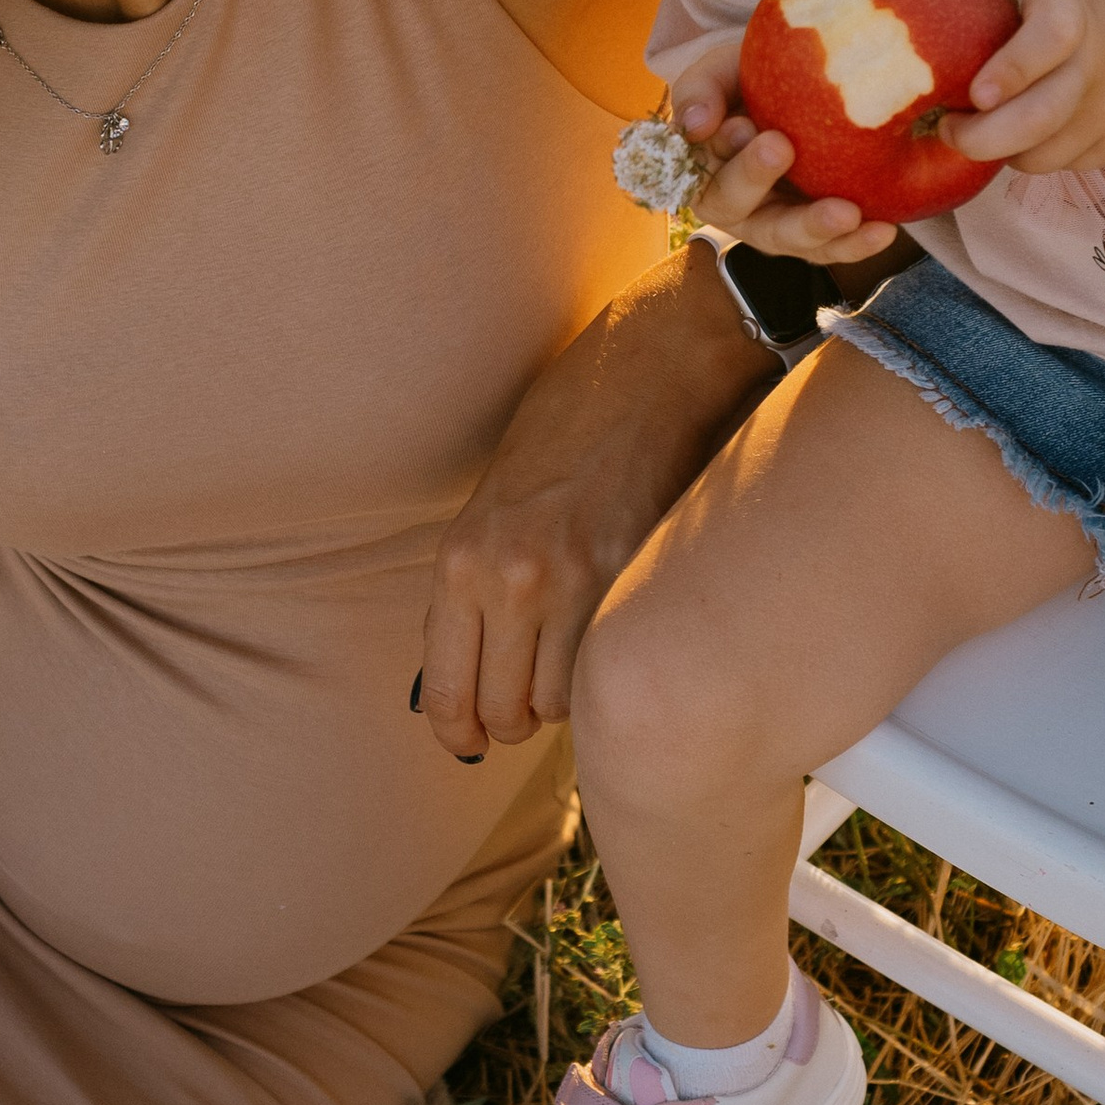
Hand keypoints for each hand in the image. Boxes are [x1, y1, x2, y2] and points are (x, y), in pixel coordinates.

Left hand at [416, 248, 773, 758]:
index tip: (471, 742)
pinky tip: (621, 639)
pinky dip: (613, 672)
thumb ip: (483, 585)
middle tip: (534, 704)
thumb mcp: (499, 502)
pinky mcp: (636, 581)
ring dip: (571, 699)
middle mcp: (509, 579)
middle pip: (506, 714)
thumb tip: (484, 678)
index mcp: (462, 558)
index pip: (446, 694)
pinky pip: (612, 669)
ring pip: (565, 707)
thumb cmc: (577, 421)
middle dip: (517, 721)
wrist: (658, 362)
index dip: (459, 733)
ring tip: (582, 658)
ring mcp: (574, 584)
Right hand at [670, 60, 904, 271]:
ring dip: (814, 228)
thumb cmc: (751, 82)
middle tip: (780, 147)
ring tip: (846, 214)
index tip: (743, 125)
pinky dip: (856, 244)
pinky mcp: (815, 236)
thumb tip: (695, 124)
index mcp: (701, 168)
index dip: (717, 151)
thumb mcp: (720, 71)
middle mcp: (733, 204)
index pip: (701, 166)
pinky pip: (832, 248)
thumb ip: (700, 89)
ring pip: (787, 238)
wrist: (799, 90)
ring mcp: (775, 223)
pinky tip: (882, 230)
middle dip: (755, 179)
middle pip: (735, 207)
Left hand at [940, 0, 1104, 174]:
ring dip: (1006, 151)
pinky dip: (1043, 154)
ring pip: (1045, 158)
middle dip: (980, 140)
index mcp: (1077, 11)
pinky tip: (1035, 128)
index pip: (1046, 46)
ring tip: (989, 126)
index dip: (1011, 73)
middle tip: (949, 127)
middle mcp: (1100, 67)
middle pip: (1038, 124)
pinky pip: (1071, 165)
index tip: (976, 93)